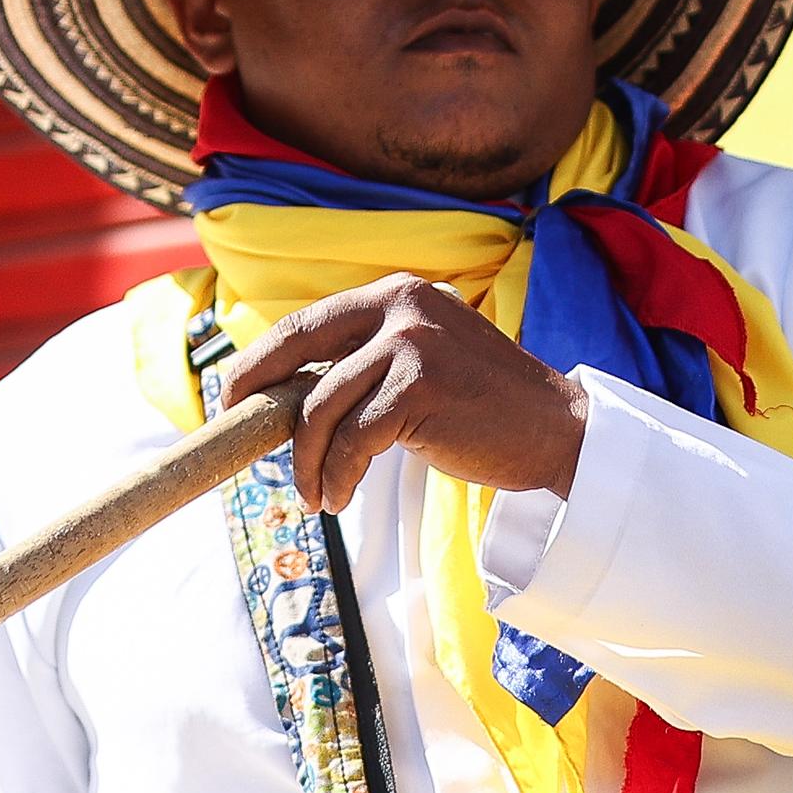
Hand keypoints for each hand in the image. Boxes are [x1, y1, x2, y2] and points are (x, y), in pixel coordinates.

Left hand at [219, 274, 587, 514]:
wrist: (558, 433)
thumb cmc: (484, 410)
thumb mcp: (422, 365)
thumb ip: (368, 363)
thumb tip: (288, 398)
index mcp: (397, 294)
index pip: (307, 323)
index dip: (261, 360)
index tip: (235, 395)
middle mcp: (401, 306)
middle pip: (298, 350)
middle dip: (257, 397)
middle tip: (239, 435)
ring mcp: (413, 344)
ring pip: (321, 407)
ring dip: (308, 461)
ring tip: (316, 496)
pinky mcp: (422, 387)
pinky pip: (354, 440)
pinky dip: (339, 476)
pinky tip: (341, 497)